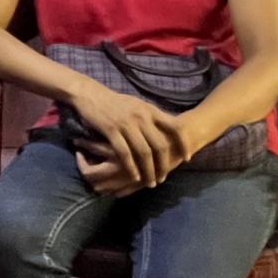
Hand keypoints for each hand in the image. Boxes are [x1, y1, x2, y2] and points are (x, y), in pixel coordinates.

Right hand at [69, 81, 190, 187]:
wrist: (90, 94)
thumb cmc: (115, 102)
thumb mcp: (137, 105)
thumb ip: (152, 116)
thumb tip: (168, 129)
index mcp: (150, 110)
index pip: (175, 127)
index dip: (183, 143)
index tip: (187, 157)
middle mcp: (142, 116)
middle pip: (160, 145)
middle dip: (163, 165)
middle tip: (163, 178)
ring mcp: (126, 123)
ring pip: (143, 152)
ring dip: (149, 170)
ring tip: (150, 182)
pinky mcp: (111, 130)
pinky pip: (124, 153)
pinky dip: (131, 168)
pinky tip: (134, 177)